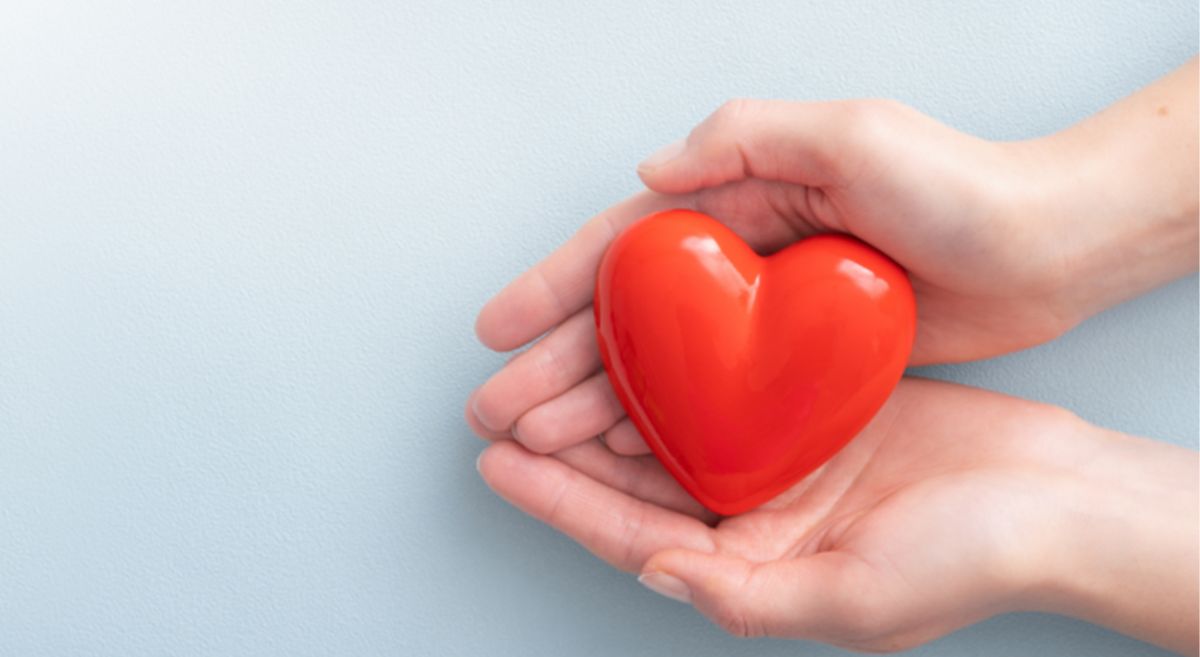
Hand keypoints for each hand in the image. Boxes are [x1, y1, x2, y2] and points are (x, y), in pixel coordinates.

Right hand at [469, 60, 1195, 455]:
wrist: (1044, 247)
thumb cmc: (958, 185)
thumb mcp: (853, 133)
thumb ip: (747, 141)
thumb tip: (653, 174)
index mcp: (739, 201)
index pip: (623, 248)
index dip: (553, 287)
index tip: (497, 330)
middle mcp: (740, 260)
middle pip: (626, 318)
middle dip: (554, 362)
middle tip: (498, 409)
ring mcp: (765, 317)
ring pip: (660, 366)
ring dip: (595, 402)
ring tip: (539, 441)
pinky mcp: (800, 363)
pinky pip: (713, 397)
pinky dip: (665, 424)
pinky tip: (627, 451)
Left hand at [476, 379, 1198, 653]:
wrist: (1061, 496)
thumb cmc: (973, 558)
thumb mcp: (854, 599)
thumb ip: (747, 595)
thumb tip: (659, 574)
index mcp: (754, 571)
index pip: (633, 537)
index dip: (561, 502)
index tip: (499, 465)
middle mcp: (758, 520)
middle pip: (638, 481)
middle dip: (566, 448)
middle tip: (501, 410)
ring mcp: (784, 463)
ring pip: (675, 430)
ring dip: (613, 403)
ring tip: (551, 373)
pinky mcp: (814, 413)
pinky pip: (732, 388)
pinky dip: (685, 368)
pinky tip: (647, 342)